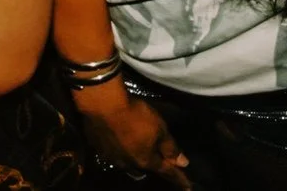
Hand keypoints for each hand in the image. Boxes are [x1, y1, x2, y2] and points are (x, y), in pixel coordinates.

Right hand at [73, 77, 190, 186]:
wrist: (103, 105)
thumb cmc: (136, 116)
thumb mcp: (160, 129)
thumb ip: (170, 147)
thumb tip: (182, 163)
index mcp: (145, 160)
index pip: (166, 171)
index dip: (178, 177)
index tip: (188, 187)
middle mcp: (128, 164)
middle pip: (144, 168)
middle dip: (151, 165)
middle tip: (157, 159)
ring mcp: (111, 157)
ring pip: (126, 162)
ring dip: (133, 156)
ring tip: (135, 148)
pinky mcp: (98, 147)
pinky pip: (112, 152)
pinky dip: (118, 147)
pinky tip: (117, 138)